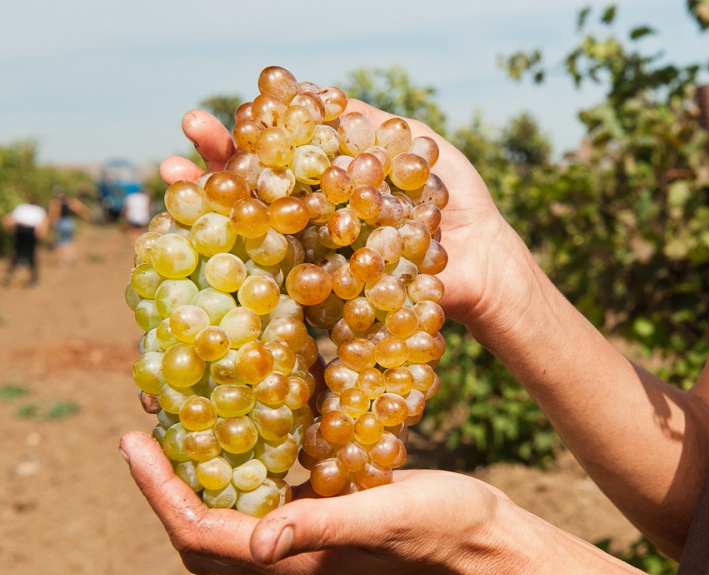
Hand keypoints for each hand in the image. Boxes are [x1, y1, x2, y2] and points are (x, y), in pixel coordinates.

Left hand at [118, 431, 510, 574]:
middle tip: (150, 429)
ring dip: (204, 469)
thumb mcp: (384, 517)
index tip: (133, 442)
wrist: (488, 540)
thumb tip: (257, 543)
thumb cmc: (443, 529)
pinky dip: (250, 458)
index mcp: (294, 559)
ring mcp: (311, 532)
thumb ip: (322, 526)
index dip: (159, 493)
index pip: (202, 534)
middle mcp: (292, 549)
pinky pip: (273, 489)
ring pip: (235, 507)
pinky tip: (258, 419)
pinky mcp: (332, 510)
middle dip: (167, 485)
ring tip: (189, 417)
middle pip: (204, 529)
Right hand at [159, 105, 537, 331]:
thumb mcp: (416, 145)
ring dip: (207, 206)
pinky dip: (241, 261)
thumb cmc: (454, 199)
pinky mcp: (325, 293)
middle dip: (211, 163)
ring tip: (172, 178)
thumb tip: (310, 94)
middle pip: (251, 189)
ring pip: (251, 230)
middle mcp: (313, 217)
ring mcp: (315, 256)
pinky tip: (209, 238)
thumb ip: (366, 124)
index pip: (275, 152)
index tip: (211, 116)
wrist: (483, 258)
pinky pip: (278, 279)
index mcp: (331, 181)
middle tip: (183, 139)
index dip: (242, 134)